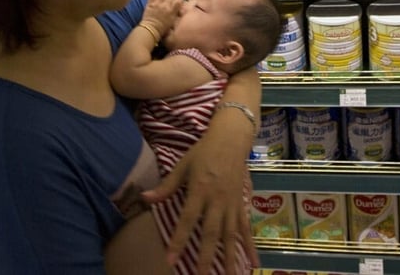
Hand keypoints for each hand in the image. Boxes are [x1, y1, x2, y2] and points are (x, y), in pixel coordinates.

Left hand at [142, 0, 182, 35]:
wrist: (151, 30)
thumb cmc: (163, 28)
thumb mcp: (173, 22)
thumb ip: (176, 14)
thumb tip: (179, 10)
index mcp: (172, 10)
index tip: (177, 2)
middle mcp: (166, 5)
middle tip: (168, 1)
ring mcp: (158, 3)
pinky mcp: (150, 2)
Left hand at [142, 124, 256, 272]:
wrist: (232, 139)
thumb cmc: (204, 151)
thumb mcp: (183, 165)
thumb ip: (166, 186)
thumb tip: (145, 198)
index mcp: (200, 189)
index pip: (188, 219)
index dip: (179, 240)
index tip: (172, 259)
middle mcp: (218, 200)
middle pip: (211, 232)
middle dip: (206, 256)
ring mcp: (232, 203)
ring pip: (231, 234)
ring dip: (231, 257)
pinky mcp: (242, 203)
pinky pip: (246, 228)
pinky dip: (250, 245)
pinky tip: (254, 261)